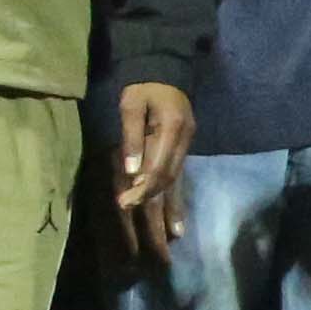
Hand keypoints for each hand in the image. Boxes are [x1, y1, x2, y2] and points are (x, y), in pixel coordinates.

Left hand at [117, 79, 194, 249]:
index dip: (141, 188)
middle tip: (140, 227)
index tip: (124, 203)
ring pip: (177, 181)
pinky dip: (176, 199)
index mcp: (171, 128)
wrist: (165, 69)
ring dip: (169, 209)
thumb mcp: (130, 104)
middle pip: (169, 179)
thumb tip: (131, 171)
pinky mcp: (184, 147)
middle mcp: (183, 140)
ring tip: (168, 240)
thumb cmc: (143, 85)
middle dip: (153, 204)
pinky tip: (177, 222)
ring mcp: (186, 144)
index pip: (157, 167)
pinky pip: (180, 176)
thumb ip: (131, 137)